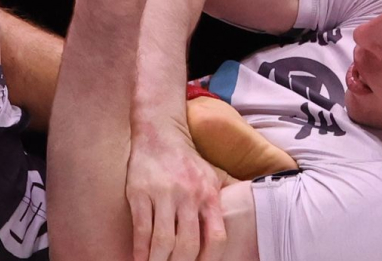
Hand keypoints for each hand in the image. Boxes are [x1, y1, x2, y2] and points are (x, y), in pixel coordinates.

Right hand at [127, 121, 226, 260]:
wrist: (159, 133)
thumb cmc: (187, 161)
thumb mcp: (212, 177)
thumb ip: (223, 200)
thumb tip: (243, 219)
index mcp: (208, 195)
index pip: (216, 237)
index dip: (209, 260)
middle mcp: (188, 195)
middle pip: (187, 244)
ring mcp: (163, 194)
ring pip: (162, 239)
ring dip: (158, 260)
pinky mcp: (139, 192)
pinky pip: (141, 228)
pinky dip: (140, 248)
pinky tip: (139, 258)